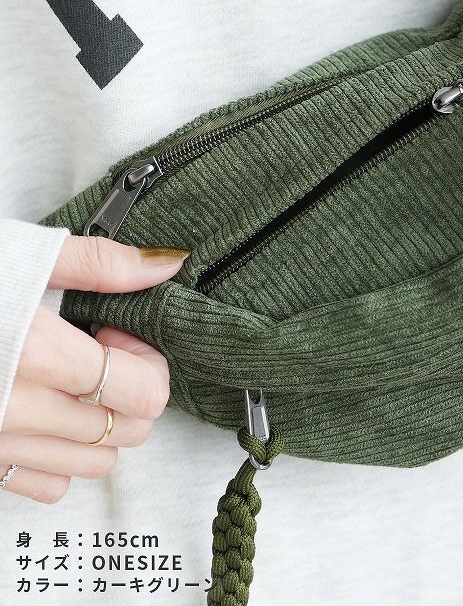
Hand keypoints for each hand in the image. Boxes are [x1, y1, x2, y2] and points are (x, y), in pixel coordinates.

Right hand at [0, 236, 187, 502]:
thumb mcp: (24, 255)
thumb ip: (100, 265)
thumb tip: (166, 265)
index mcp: (39, 355)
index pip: (143, 393)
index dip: (148, 361)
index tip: (118, 332)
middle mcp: (17, 412)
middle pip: (127, 430)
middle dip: (132, 390)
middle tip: (101, 352)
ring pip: (94, 465)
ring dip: (102, 424)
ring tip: (74, 381)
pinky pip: (45, 486)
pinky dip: (60, 456)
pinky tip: (44, 412)